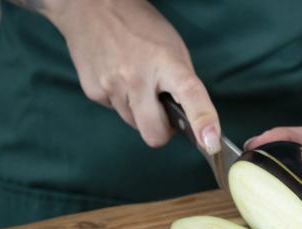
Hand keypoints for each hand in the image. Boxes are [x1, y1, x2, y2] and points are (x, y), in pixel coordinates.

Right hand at [45, 0, 219, 151]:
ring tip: (136, 82)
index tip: (210, 142)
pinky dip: (121, 102)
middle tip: (163, 110)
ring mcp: (111, 85)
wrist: (91, 7)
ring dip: (140, 112)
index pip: (189, 94)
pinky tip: (118, 78)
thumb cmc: (141, 29)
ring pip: (134, 124)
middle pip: (154, 133)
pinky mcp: (93, 91)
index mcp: (167, 63)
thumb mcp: (173, 50)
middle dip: (161, 130)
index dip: (202, 120)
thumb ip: (182, 86)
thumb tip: (191, 121)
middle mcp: (137, 77)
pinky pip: (116, 112)